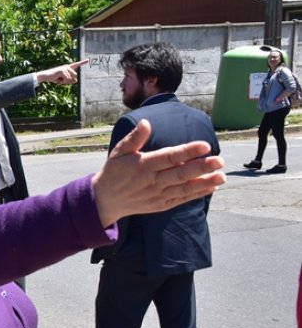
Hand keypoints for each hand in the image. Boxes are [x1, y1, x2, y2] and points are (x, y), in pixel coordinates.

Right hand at [36, 59, 87, 84]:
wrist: (46, 76)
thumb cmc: (55, 78)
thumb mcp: (63, 81)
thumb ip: (70, 81)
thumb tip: (76, 80)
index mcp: (68, 68)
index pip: (76, 65)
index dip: (82, 62)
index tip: (88, 60)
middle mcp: (67, 66)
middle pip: (75, 76)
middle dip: (69, 80)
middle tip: (61, 80)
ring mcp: (65, 68)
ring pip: (70, 78)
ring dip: (65, 81)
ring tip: (58, 79)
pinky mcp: (62, 70)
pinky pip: (66, 79)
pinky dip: (62, 81)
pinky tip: (57, 78)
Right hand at [91, 119, 225, 226]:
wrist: (105, 200)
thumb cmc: (114, 171)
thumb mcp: (119, 152)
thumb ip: (134, 138)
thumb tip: (147, 122)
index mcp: (143, 165)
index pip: (169, 157)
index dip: (187, 151)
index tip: (205, 145)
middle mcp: (152, 181)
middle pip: (180, 173)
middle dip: (202, 167)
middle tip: (220, 160)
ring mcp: (157, 195)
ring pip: (184, 188)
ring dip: (204, 182)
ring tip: (222, 176)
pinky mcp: (161, 204)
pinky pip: (181, 199)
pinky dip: (196, 194)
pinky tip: (211, 187)